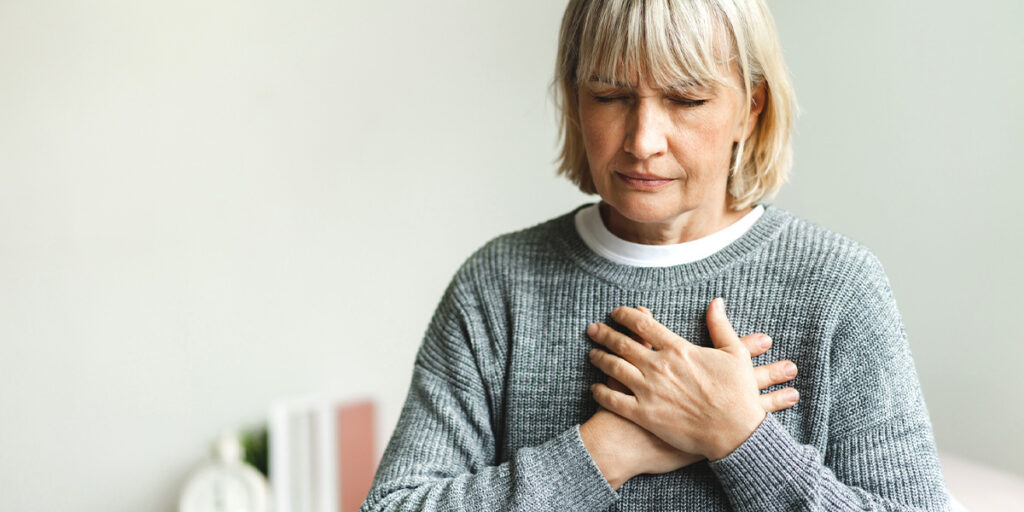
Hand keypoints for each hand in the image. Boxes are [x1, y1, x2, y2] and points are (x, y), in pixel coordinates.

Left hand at [587, 298, 777, 460]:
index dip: (626, 315)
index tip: (616, 313)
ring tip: (592, 354)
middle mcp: (658, 367)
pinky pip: (614, 400)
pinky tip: (594, 388)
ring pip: (614, 368)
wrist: (735, 432)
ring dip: (600, 358)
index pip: (643, 325)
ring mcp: (649, 391)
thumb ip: (720, 325)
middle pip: (622, 344)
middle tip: (593, 329)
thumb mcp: (734, 353)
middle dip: (604, 334)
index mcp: (678, 349)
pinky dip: (601, 392)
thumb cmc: (738, 393)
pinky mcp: (644, 414)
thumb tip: (716, 302)